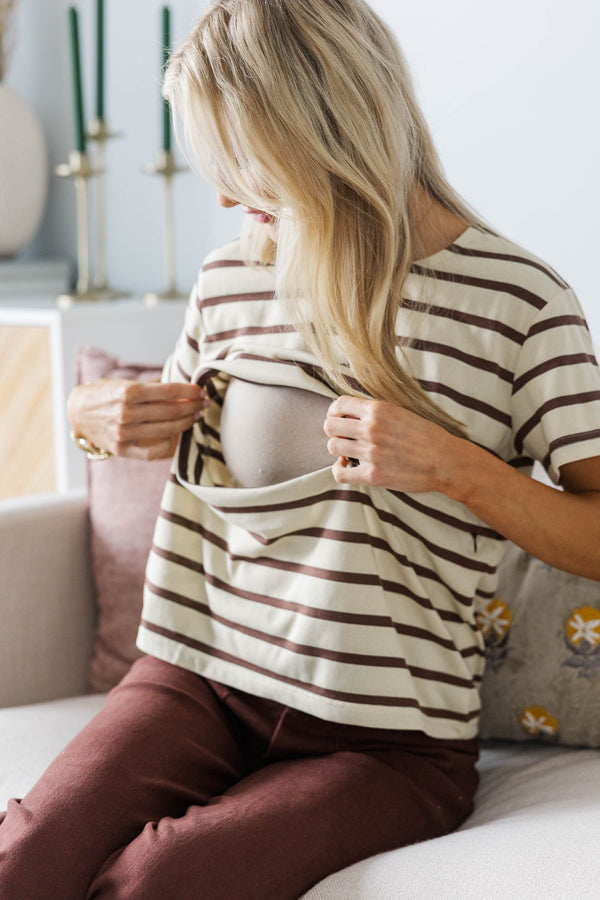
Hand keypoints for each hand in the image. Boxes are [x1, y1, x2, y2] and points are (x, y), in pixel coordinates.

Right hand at [67, 378, 208, 459]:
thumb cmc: (104, 394)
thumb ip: (151, 385)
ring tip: (195, 417)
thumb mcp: (124, 382)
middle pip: (171, 411)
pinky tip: (176, 436)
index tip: (200, 390)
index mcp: (128, 392)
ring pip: (166, 430)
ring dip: (185, 423)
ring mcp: (124, 433)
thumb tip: (181, 384)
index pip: (169, 391)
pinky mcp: (122, 449)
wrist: (77, 412)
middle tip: (204, 404)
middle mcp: (126, 412)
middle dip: (192, 406)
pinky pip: (152, 452)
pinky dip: (167, 445)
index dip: (189, 391)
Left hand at [323, 395, 463, 493]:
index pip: (339, 404)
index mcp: (378, 410)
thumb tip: (351, 414)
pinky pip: (340, 473)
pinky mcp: (372, 475)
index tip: (340, 418)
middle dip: (334, 430)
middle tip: (343, 436)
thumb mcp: (402, 412)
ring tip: (348, 451)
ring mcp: (371, 453)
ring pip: (332, 447)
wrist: (446, 461)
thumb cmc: (427, 436)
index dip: (335, 411)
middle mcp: (371, 429)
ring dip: (338, 449)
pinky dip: (339, 470)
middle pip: (330, 426)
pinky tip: (347, 466)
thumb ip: (376, 412)